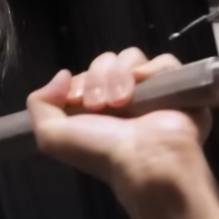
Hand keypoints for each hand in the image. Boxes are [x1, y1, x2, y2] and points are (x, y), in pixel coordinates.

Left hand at [27, 47, 211, 199]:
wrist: (142, 161)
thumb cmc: (99, 152)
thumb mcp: (51, 135)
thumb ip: (40, 104)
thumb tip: (61, 75)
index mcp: (97, 107)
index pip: (85, 73)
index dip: (78, 81)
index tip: (76, 100)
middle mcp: (124, 97)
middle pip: (106, 61)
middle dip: (97, 79)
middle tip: (98, 105)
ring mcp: (151, 91)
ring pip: (131, 57)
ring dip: (119, 76)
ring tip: (121, 102)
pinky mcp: (178, 87)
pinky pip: (164, 62)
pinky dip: (151, 69)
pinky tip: (143, 87)